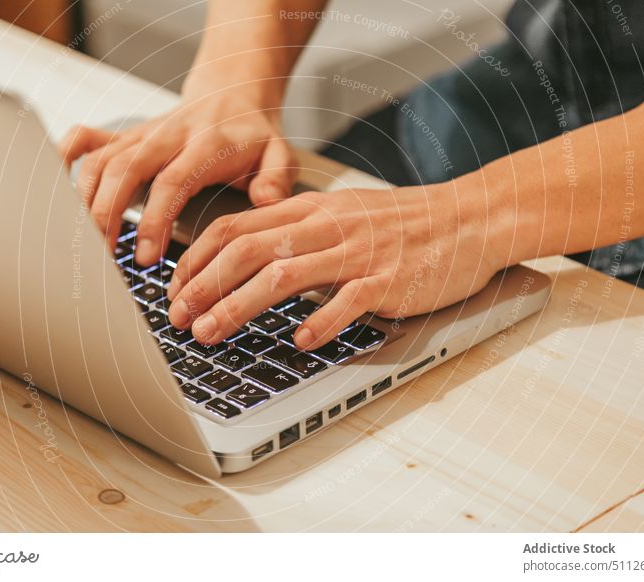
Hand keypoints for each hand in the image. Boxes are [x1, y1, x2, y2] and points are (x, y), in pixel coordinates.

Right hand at [57, 93, 297, 263]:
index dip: (155, 219)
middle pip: (125, 170)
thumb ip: (276, 177)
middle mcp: (168, 136)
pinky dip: (67, 156)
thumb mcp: (280, 152)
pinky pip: (89, 138)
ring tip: (83, 241)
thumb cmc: (254, 133)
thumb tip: (264, 200)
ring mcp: (144, 134)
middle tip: (104, 255)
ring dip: (86, 199)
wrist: (235, 92)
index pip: (172, 182)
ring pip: (102, 160)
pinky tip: (55, 185)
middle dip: (108, 214)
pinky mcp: (129, 135)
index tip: (146, 257)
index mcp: (205, 144)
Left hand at [165, 184, 508, 349]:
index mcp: (309, 209)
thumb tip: (247, 257)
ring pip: (283, 274)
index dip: (196, 258)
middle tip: (177, 318)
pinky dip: (319, 321)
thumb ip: (296, 231)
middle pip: (247, 251)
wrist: (469, 216)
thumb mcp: (341, 214)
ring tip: (210, 334)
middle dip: (203, 286)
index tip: (174, 288)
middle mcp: (326, 226)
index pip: (236, 227)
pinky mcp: (388, 279)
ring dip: (238, 307)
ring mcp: (358, 252)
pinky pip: (348, 300)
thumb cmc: (402, 221)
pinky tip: (298, 342)